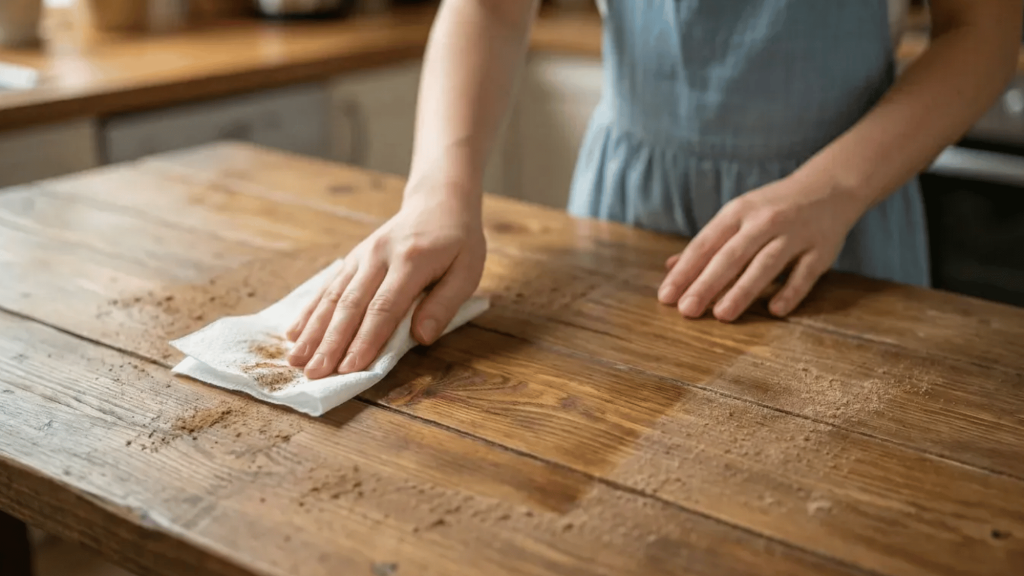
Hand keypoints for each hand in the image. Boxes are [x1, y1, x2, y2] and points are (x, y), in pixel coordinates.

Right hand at [286, 189, 485, 378]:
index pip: (384, 308)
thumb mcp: (467, 270)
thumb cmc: (457, 242)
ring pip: (333, 297)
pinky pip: (327, 286)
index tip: (349, 368)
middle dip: (330, 343)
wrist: (438, 201)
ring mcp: (361, 256)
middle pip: (351, 305)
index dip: (365, 340)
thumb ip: (445, 304)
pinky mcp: (352, 258)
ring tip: (295, 360)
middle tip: (314, 374)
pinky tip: (293, 332)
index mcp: (410, 261)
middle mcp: (378, 257)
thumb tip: (421, 338)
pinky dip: (309, 311)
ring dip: (313, 330)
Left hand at [657, 173, 865, 321]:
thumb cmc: (772, 207)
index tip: (666, 296)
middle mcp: (764, 221)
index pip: (706, 244)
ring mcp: (795, 234)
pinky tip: (774, 310)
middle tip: (686, 309)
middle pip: (731, 256)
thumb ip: (708, 243)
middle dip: (707, 283)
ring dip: (743, 290)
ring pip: (765, 264)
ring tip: (722, 315)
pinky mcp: (822, 249)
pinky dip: (790, 291)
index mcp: (738, 212)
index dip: (685, 271)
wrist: (829, 186)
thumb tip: (671, 267)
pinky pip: (805, 273)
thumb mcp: (738, 215)